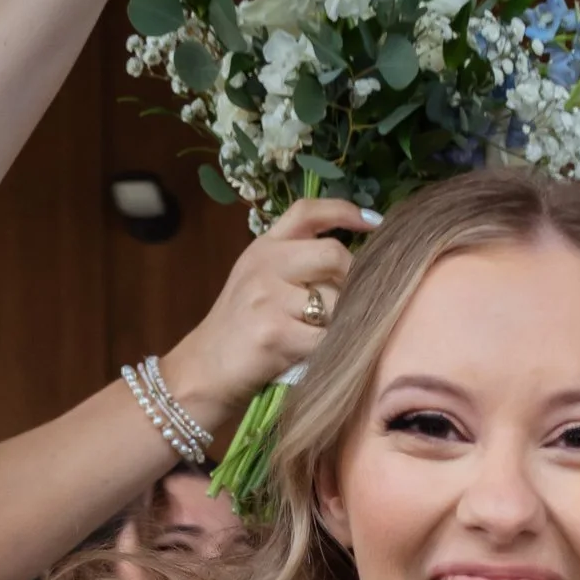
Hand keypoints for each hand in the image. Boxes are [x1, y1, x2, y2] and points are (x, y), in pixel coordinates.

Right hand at [160, 188, 369, 428]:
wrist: (205, 369)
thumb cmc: (242, 328)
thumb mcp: (260, 281)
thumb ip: (296, 264)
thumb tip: (353, 263)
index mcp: (265, 247)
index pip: (307, 212)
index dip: (344, 210)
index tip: (374, 221)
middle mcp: (266, 264)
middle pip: (333, 254)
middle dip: (354, 280)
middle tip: (352, 303)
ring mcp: (268, 297)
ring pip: (335, 300)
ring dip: (342, 321)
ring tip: (327, 336)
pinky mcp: (275, 333)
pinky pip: (326, 337)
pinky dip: (334, 349)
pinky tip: (322, 356)